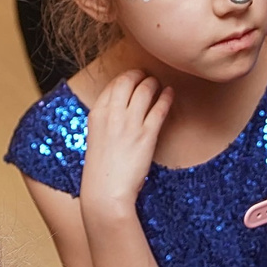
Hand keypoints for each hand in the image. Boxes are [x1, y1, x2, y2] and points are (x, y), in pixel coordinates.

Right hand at [81, 69, 172, 220]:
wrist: (105, 192)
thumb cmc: (101, 170)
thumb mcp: (96, 139)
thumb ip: (106, 122)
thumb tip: (118, 112)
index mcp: (97, 114)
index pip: (112, 85)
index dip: (124, 78)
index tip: (132, 78)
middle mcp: (112, 115)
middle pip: (127, 82)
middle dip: (138, 75)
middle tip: (146, 75)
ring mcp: (130, 124)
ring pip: (144, 90)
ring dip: (153, 83)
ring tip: (158, 83)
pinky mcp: (146, 135)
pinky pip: (159, 108)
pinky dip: (166, 97)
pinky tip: (170, 94)